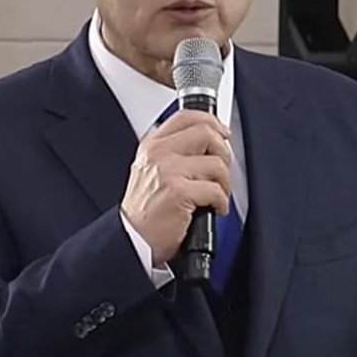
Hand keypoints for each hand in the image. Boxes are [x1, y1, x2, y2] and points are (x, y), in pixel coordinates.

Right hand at [120, 110, 231, 264]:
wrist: (132, 239)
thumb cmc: (145, 211)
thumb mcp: (150, 171)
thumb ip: (173, 153)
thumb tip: (209, 143)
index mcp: (152, 145)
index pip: (187, 117)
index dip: (212, 122)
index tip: (222, 133)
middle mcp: (159, 154)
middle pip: (206, 133)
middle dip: (223, 153)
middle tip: (221, 171)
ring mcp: (168, 171)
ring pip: (216, 163)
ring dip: (225, 183)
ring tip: (217, 195)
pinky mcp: (179, 192)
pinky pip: (216, 190)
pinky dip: (221, 203)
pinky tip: (214, 209)